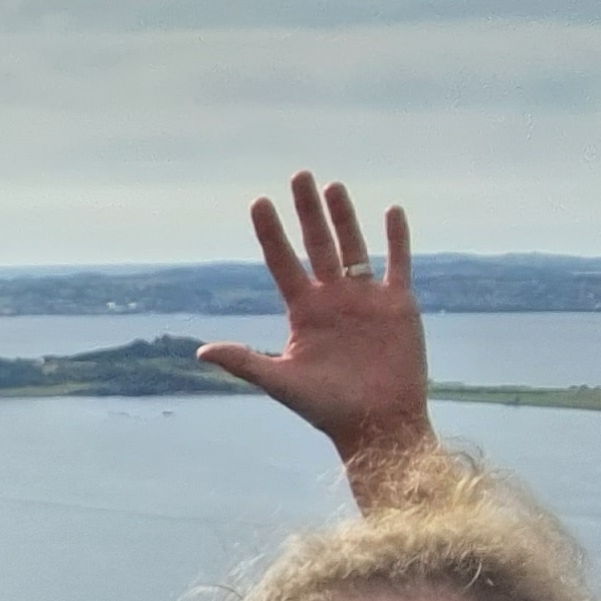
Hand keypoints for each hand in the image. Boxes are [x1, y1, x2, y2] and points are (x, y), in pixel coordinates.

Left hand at [196, 172, 433, 473]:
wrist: (376, 424)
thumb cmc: (327, 409)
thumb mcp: (282, 382)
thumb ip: (245, 362)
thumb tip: (201, 351)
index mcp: (303, 313)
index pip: (282, 263)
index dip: (271, 234)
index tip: (258, 202)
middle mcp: (332, 299)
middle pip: (317, 245)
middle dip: (306, 212)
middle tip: (298, 175)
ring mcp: (365, 299)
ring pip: (353, 246)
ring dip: (344, 217)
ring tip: (332, 186)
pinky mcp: (399, 304)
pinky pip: (398, 263)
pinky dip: (396, 239)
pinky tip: (390, 210)